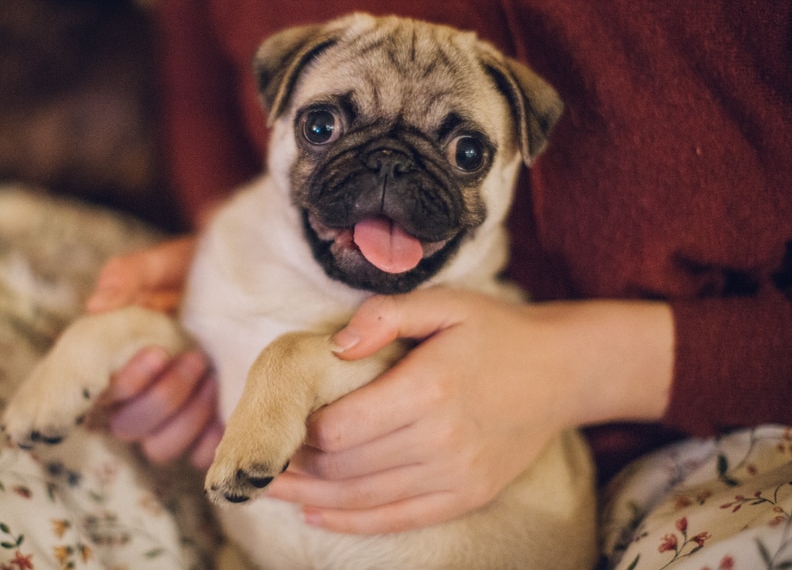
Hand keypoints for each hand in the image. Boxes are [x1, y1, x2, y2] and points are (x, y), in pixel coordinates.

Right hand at [87, 236, 223, 467]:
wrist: (245, 277)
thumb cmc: (195, 271)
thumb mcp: (164, 264)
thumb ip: (130, 274)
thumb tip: (95, 304)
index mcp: (114, 359)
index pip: (101, 392)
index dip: (127, 382)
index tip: (158, 351)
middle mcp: (136, 394)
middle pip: (130, 427)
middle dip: (164, 397)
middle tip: (196, 357)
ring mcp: (170, 415)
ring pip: (161, 446)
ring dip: (189, 417)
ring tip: (213, 374)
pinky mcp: (203, 427)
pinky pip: (197, 456)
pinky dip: (212, 439)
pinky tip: (229, 406)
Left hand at [266, 288, 673, 534]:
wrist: (562, 371)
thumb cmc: (495, 331)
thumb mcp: (444, 303)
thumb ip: (384, 316)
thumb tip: (334, 346)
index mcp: (429, 389)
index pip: (340, 428)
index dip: (300, 429)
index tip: (280, 417)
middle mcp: (441, 440)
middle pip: (344, 467)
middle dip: (296, 463)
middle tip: (262, 454)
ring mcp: (455, 475)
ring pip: (363, 498)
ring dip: (308, 496)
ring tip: (269, 488)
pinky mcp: (466, 495)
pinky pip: (398, 519)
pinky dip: (351, 521)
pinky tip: (315, 514)